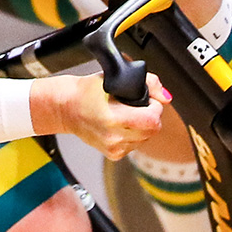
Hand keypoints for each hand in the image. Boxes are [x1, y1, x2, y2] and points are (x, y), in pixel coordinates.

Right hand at [30, 73, 167, 159]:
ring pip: (146, 139)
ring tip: (127, 115)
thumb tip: (166, 97)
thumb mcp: (116, 77)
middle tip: (139, 106)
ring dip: (143, 126)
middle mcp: (113, 137)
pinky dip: (134, 135)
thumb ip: (148, 83)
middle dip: (151, 116)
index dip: (155, 108)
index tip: (148, 100)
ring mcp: (113, 148)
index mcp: (113, 118)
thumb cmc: (87, 91)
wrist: (66, 108)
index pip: (152, 120)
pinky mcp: (113, 154)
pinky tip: (122, 125)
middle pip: (152, 131)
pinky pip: (136, 145)